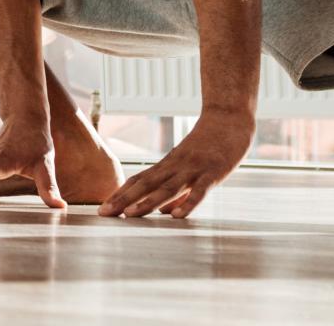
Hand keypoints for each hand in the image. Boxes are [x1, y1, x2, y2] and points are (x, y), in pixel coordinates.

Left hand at [99, 114, 249, 218]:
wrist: (229, 118)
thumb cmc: (209, 144)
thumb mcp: (189, 166)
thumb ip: (178, 191)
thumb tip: (166, 212)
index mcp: (168, 165)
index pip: (139, 180)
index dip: (120, 194)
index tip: (103, 209)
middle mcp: (175, 166)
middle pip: (146, 184)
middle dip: (123, 199)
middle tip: (103, 213)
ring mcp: (193, 169)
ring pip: (167, 188)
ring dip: (147, 202)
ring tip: (129, 215)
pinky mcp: (213, 172)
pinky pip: (199, 190)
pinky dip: (188, 203)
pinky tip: (177, 216)